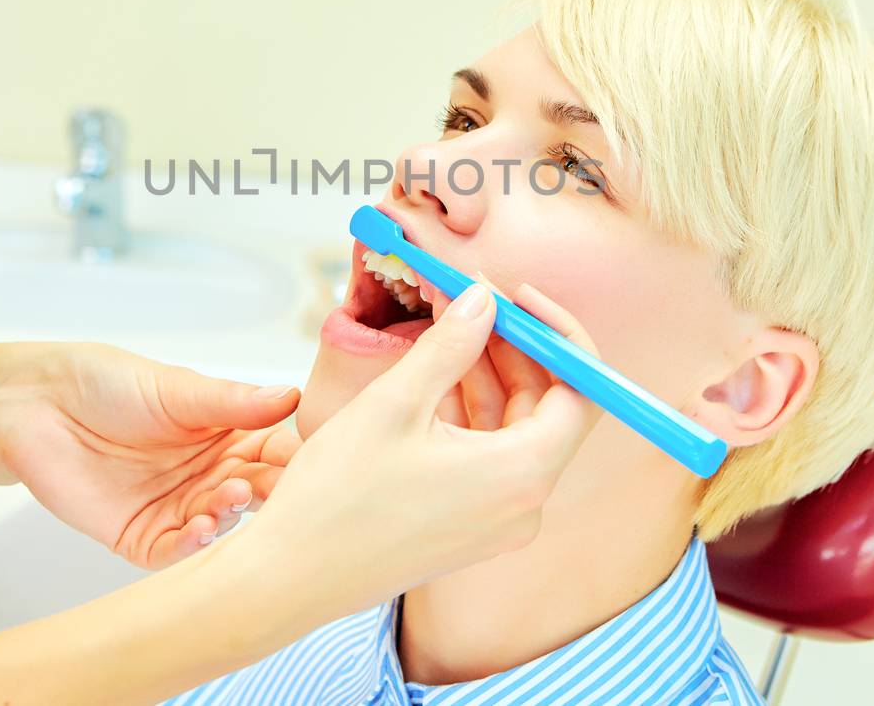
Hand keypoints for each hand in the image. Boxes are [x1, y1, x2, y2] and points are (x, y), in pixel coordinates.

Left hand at [0, 342, 301, 568]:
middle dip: (270, 491)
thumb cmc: (103, 383)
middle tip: (278, 487)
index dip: (292, 456)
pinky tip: (202, 529)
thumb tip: (291, 398)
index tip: (312, 459)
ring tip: (230, 496)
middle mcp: (206, 473)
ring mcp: (176, 506)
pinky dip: (194, 547)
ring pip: (222, 524)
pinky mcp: (142, 536)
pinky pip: (176, 553)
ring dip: (231, 515)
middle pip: (255, 491)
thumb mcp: (176, 387)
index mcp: (224, 433)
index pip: (273, 449)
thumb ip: (232, 402)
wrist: (34, 407)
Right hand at [227, 281, 602, 618]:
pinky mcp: (472, 527)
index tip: (516, 297)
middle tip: (473, 301)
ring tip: (448, 327)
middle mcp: (524, 505)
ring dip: (489, 375)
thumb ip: (451, 345)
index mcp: (521, 475)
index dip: (556, 335)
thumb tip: (484, 298)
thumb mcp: (396, 403)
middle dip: (516, 348)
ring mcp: (499, 521)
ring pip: (516, 429)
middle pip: (550, 407)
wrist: (292, 576)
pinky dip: (472, 412)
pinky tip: (435, 377)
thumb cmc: (338, 496)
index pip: (581, 391)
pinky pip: (491, 457)